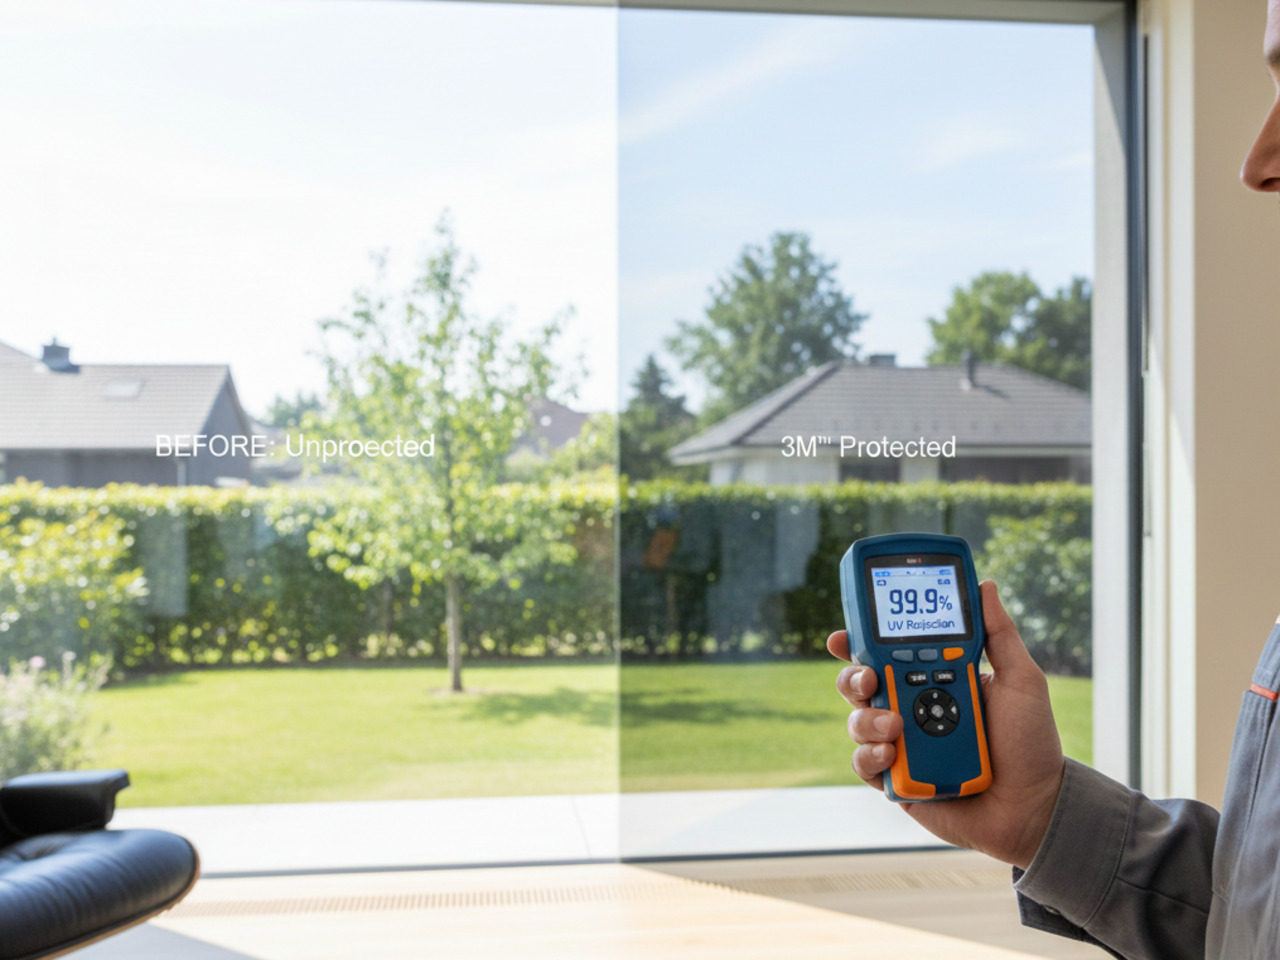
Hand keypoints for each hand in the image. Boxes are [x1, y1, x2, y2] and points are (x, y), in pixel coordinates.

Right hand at [829, 579, 1064, 869]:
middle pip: (860, 683)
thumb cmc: (1031, 744)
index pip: (887, 653)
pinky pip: (864, 763)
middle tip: (869, 678)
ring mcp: (900, 744)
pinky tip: (890, 754)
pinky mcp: (895, 780)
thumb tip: (984, 585)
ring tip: (897, 727)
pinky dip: (870, 756)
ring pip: (857, 721)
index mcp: (935, 678)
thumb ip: (999, 634)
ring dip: (868, 719)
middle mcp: (910, 708)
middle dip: (853, 676)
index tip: (844, 634)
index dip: (859, 641)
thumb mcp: (1021, 681)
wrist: (1034, 807)